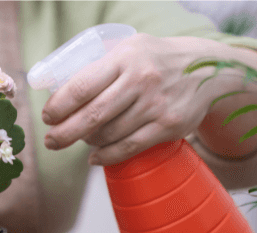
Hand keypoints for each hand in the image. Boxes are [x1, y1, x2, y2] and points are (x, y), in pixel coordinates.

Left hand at [41, 34, 219, 165]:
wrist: (209, 68)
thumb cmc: (155, 60)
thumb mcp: (129, 49)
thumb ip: (98, 67)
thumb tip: (58, 92)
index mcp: (124, 58)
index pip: (81, 86)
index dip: (59, 107)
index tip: (48, 117)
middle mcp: (140, 80)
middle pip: (91, 116)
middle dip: (64, 133)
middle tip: (51, 141)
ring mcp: (156, 104)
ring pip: (108, 134)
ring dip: (88, 142)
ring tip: (83, 139)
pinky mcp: (169, 125)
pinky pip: (128, 147)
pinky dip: (107, 156)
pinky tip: (95, 157)